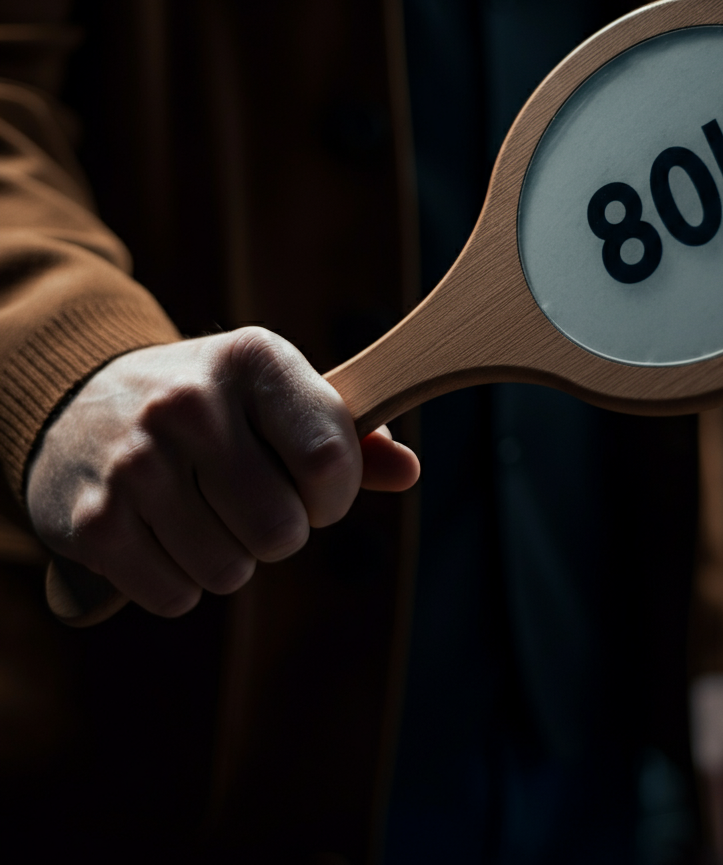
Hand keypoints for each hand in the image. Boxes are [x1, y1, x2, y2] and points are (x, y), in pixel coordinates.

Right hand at [26, 327, 418, 617]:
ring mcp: (134, 462)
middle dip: (283, 533)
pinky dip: (180, 583)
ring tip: (206, 514)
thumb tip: (409, 471)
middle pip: (283, 530)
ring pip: (230, 572)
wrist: (79, 402)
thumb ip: (350, 435)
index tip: (317, 491)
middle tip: (256, 505)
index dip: (335, 496)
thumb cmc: (212, 406)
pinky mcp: (92, 522)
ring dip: (231, 560)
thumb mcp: (278, 395)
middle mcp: (189, 404)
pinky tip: (164, 535)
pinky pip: (175, 597)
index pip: (330, 460)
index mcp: (253, 359)